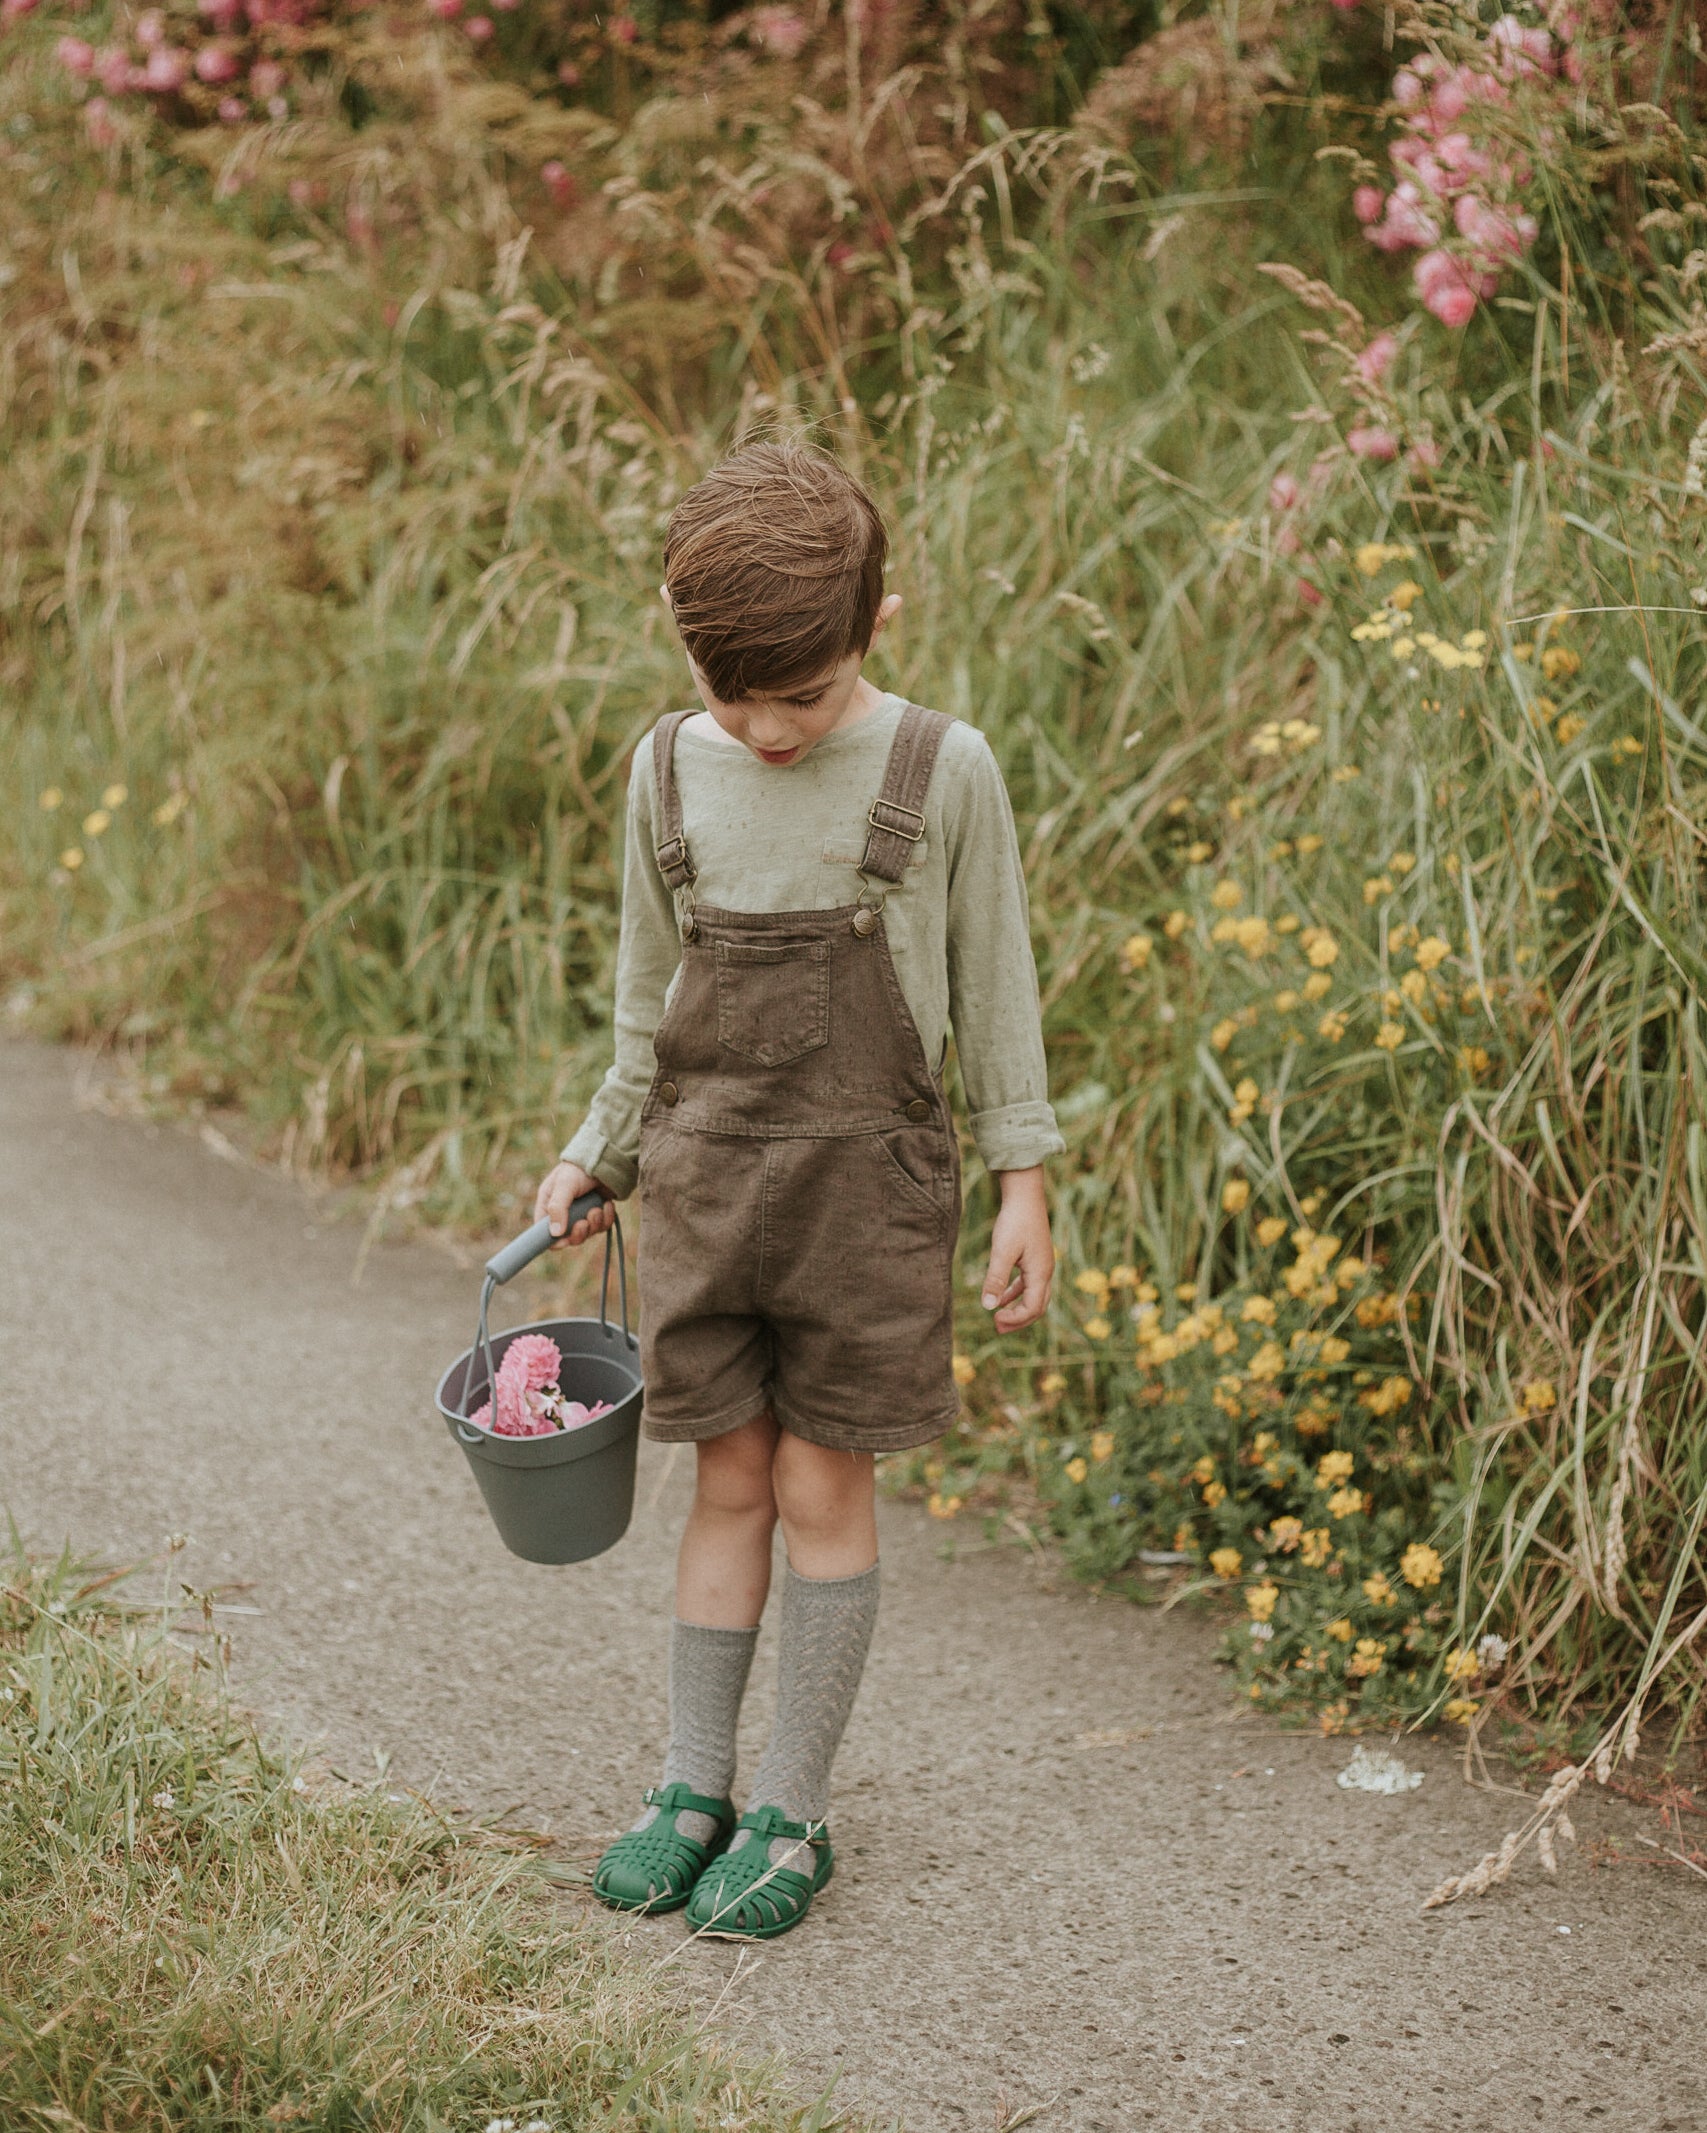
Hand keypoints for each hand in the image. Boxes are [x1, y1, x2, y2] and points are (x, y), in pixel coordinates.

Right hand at [532, 1161, 615, 1247]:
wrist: (605, 1159)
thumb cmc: (579, 1169)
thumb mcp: (564, 1185)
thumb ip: (557, 1208)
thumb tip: (555, 1233)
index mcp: (548, 1205)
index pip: (543, 1232)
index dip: (553, 1240)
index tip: (564, 1240)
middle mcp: (563, 1212)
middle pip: (567, 1238)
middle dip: (578, 1233)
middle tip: (584, 1223)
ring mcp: (582, 1214)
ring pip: (586, 1234)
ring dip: (594, 1224)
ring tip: (597, 1208)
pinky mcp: (597, 1214)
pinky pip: (602, 1227)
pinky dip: (606, 1218)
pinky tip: (607, 1204)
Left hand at [980, 1166, 1053, 1332]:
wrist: (1025, 1195)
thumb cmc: (1015, 1221)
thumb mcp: (1002, 1251)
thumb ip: (996, 1279)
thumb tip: (988, 1307)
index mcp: (1041, 1273)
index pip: (1033, 1308)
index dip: (1015, 1319)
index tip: (994, 1319)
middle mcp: (1045, 1271)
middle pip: (1037, 1306)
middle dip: (1018, 1320)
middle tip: (997, 1328)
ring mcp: (1042, 1264)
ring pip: (1034, 1296)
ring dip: (1017, 1309)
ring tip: (998, 1317)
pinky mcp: (1035, 1257)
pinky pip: (1029, 1284)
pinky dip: (1016, 1294)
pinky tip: (1001, 1297)